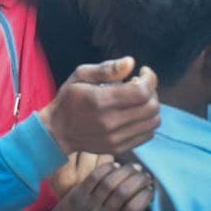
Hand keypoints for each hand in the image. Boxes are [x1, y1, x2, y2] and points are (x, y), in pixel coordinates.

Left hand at [37, 161, 154, 210]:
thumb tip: (142, 209)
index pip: (134, 209)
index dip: (145, 196)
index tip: (150, 189)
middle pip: (124, 192)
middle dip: (138, 179)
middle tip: (144, 174)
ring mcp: (89, 205)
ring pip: (110, 183)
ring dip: (125, 171)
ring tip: (133, 167)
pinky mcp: (77, 195)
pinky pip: (93, 178)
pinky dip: (105, 169)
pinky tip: (113, 164)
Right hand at [39, 57, 159, 155]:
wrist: (57, 132)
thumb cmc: (69, 99)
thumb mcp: (80, 76)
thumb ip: (107, 68)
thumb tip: (131, 62)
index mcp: (100, 101)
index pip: (141, 91)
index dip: (149, 79)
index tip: (142, 72)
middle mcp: (110, 122)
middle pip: (151, 106)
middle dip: (152, 91)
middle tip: (139, 85)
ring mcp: (116, 138)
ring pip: (153, 122)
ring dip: (151, 107)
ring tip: (138, 100)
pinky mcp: (119, 148)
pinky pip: (147, 134)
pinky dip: (147, 122)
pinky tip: (135, 114)